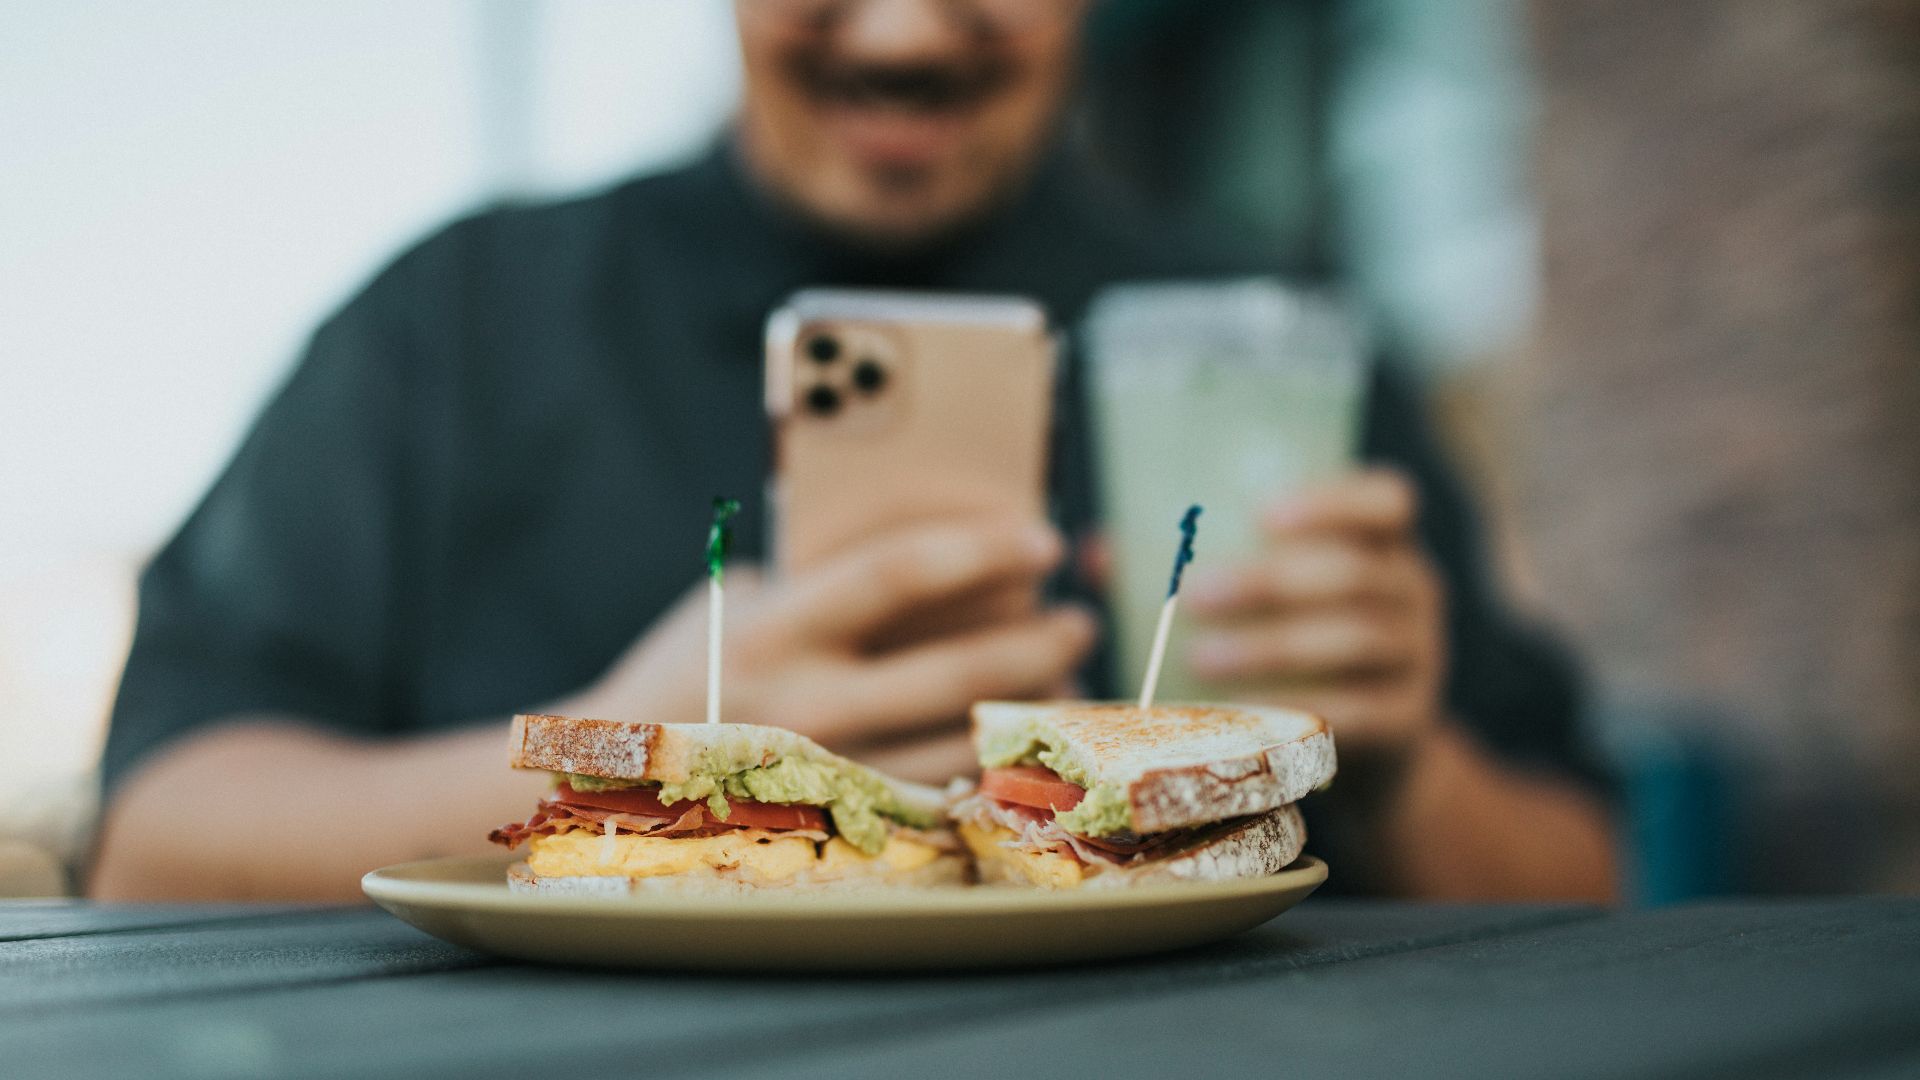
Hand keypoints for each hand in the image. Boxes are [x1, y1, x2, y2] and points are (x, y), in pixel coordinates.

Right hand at [553, 519, 1096, 777]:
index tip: (1041, 537)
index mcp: (773, 628)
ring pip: (960, 737)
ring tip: (1070, 671)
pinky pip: (941, 787)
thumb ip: (825, 573)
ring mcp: (827, 770)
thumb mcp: (744, 596)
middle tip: (1079, 615)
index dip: (979, 550)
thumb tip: (944, 549)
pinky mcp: (841, 815)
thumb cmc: (695, 662)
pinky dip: (994, 757)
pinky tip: (1026, 731)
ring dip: (1030, 703)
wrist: (624, 770)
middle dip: (1033, 638)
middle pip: (952, 666)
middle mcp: (803, 703)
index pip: (897, 574)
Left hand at [1180, 469, 1445, 765]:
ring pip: (1355, 639)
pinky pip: (1359, 709)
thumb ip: (1200, 563)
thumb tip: (1099, 550)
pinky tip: (1244, 711)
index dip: (1333, 500)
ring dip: (1271, 647)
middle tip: (1194, 594)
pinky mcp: (1408, 720)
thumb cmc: (1296, 648)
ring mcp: (1418, 658)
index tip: (1262, 513)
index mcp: (1384, 544)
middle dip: (1270, 581)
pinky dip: (1297, 706)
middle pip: (1355, 573)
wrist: (1367, 749)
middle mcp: (1413, 592)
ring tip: (1200, 659)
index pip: (1389, 500)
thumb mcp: (1269, 602)